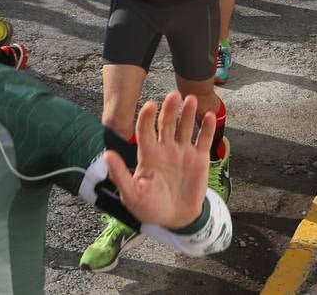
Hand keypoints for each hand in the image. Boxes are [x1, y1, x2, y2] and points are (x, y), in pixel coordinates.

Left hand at [104, 92, 214, 228]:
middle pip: (166, 124)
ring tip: (191, 99)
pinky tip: (208, 116)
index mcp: (148, 154)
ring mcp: (183, 152)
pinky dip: (206, 128)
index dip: (146, 118)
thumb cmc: (150, 208)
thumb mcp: (132, 195)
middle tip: (173, 96)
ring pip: (185, 127)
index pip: (145, 130)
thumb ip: (120, 175)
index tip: (150, 105)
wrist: (176, 220)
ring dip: (188, 113)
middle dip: (169, 109)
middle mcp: (165, 148)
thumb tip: (107, 154)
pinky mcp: (199, 158)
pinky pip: (203, 139)